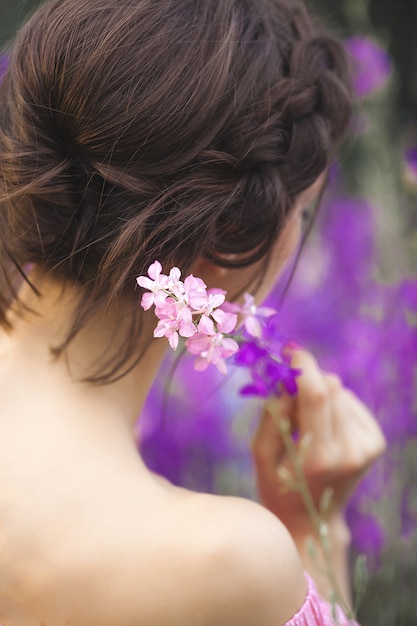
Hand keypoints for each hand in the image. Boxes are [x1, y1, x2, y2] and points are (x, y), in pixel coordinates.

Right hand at [252, 349, 385, 534]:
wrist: (312, 520)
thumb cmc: (277, 486)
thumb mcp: (261, 452)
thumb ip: (273, 412)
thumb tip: (288, 378)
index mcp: (318, 455)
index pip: (316, 394)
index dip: (303, 364)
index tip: (288, 350)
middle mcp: (350, 450)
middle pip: (332, 387)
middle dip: (307, 377)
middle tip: (287, 387)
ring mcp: (367, 447)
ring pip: (342, 391)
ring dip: (320, 394)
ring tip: (305, 420)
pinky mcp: (375, 443)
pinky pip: (351, 402)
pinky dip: (334, 405)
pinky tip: (322, 426)